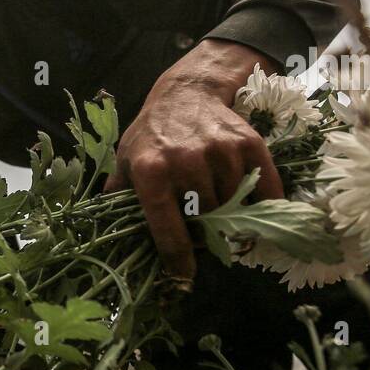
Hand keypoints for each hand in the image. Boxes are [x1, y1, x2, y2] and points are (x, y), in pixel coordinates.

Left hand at [104, 38, 284, 280]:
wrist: (188, 92)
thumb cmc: (153, 132)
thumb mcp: (127, 159)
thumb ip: (118, 194)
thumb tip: (105, 230)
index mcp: (151, 171)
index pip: (167, 228)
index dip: (177, 259)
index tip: (183, 276)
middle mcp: (185, 162)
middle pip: (205, 221)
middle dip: (205, 233)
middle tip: (203, 234)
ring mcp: (219, 152)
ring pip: (232, 207)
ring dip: (228, 215)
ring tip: (220, 211)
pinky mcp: (248, 145)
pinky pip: (264, 188)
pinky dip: (264, 204)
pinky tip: (256, 209)